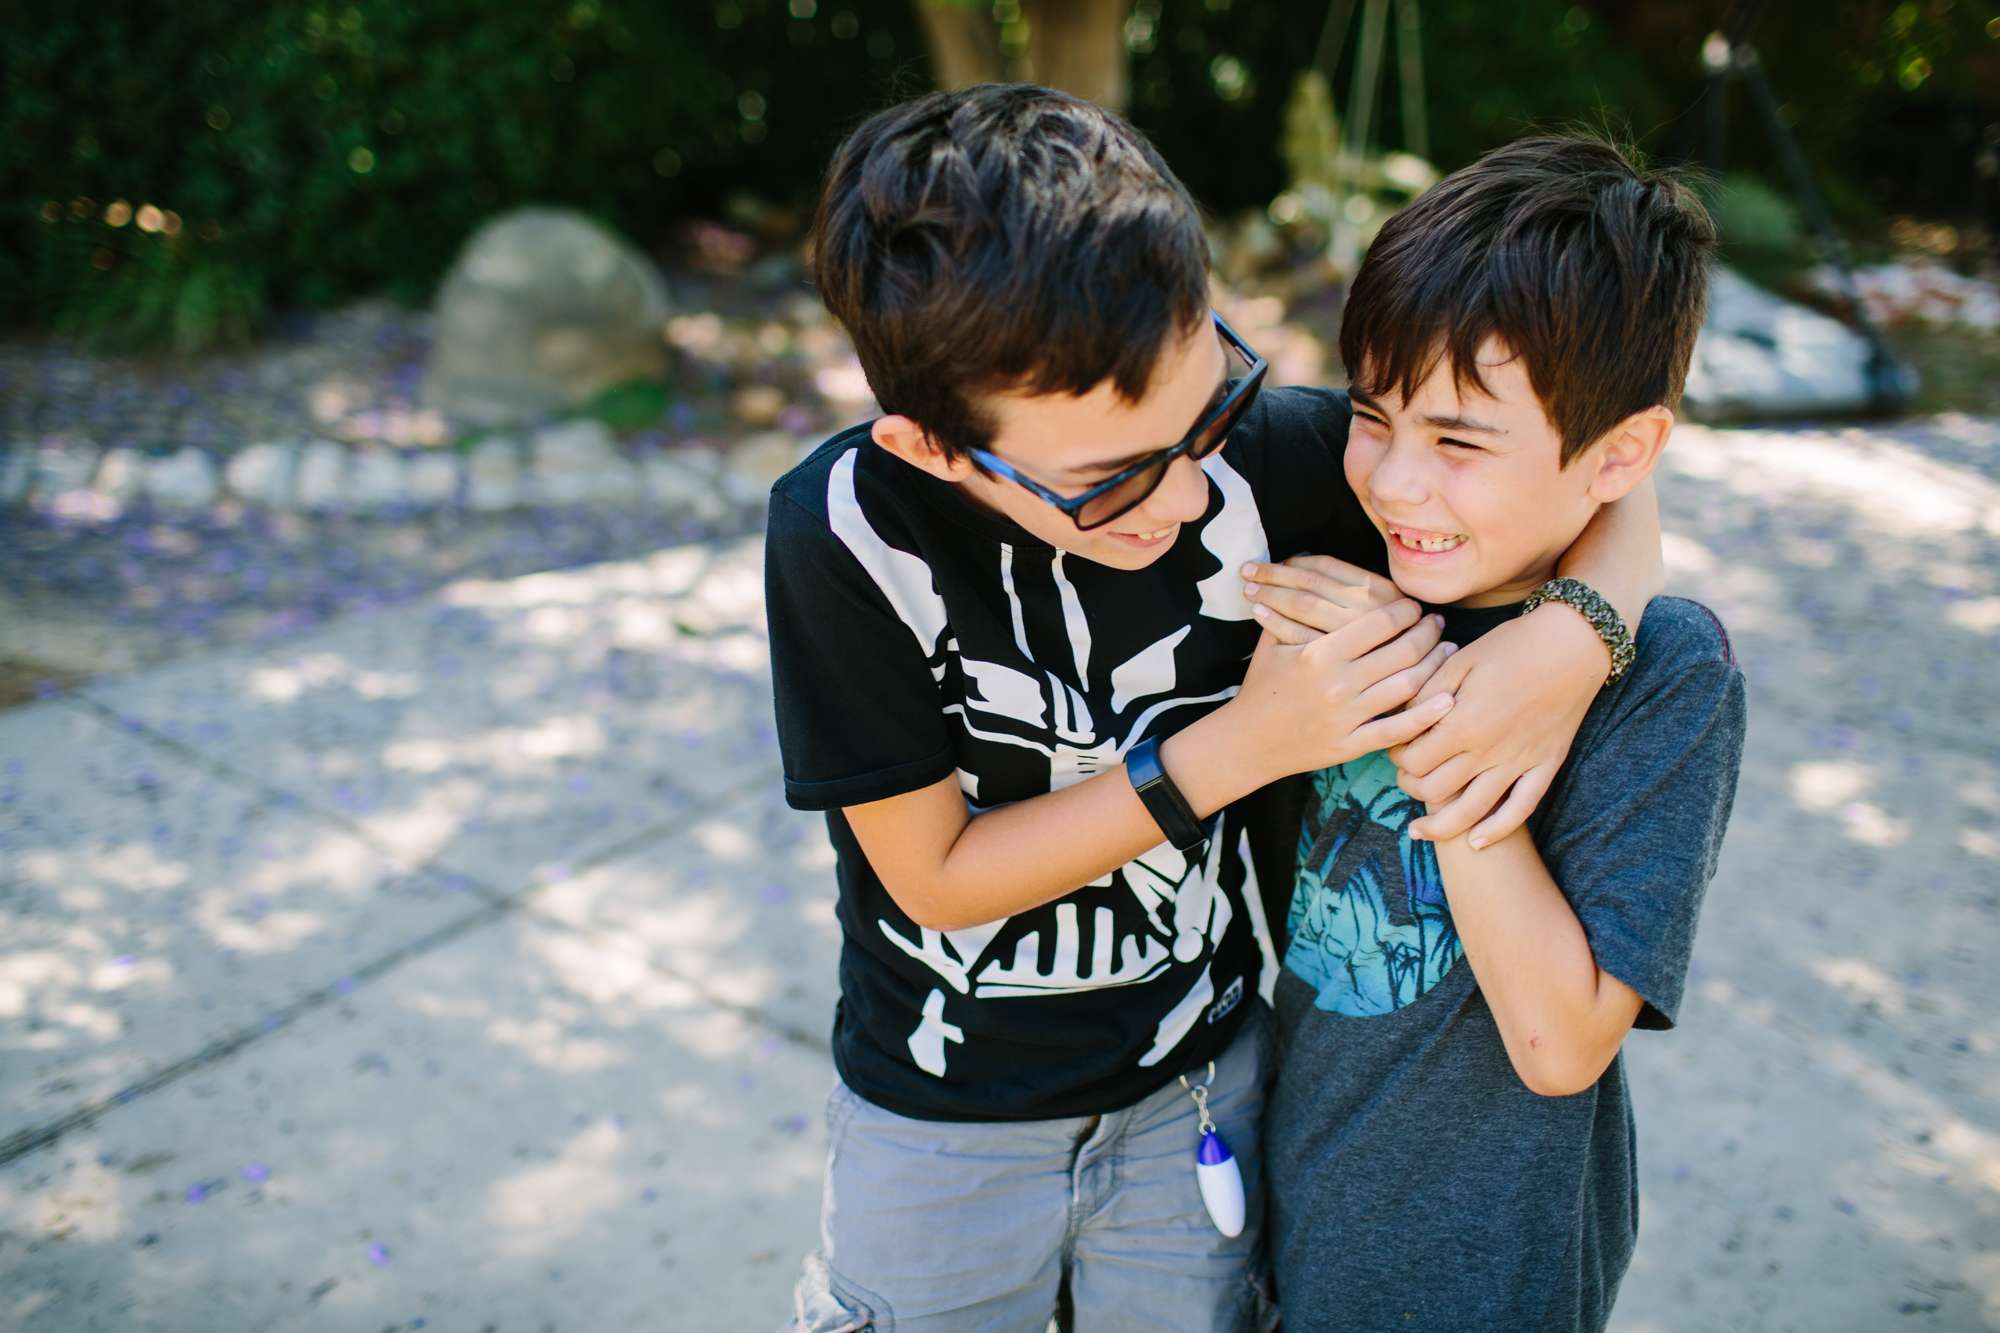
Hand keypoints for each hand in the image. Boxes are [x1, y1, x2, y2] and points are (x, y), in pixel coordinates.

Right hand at [1216, 597, 1454, 785]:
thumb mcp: (1272, 642)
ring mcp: (1346, 717)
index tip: (1414, 606)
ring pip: (1407, 686)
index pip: (1381, 623)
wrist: (1247, 740)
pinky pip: (1398, 730)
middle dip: (1428, 633)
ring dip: (1435, 666)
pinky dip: (1427, 715)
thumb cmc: (1263, 685)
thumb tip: (1300, 562)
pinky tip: (1446, 700)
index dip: (1406, 610)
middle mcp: (1337, 684)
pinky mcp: (1350, 746)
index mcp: (1319, 653)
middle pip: (1403, 651)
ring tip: (1445, 651)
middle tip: (1437, 624)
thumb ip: (1294, 608)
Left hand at [1241, 556, 1402, 645]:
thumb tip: (1302, 567)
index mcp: (1379, 589)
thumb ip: (1353, 596)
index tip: (1275, 562)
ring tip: (1248, 589)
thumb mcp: (1380, 618)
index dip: (1295, 561)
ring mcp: (1351, 633)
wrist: (1399, 699)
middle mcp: (1367, 607)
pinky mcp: (1334, 659)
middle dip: (1273, 573)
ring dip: (1270, 592)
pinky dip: (1274, 621)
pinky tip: (1259, 614)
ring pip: (1302, 603)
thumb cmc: (1386, 655)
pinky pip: (1297, 634)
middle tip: (1247, 570)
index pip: (1326, 565)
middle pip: (1309, 581)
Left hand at [1391, 602, 1608, 846]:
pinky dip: (1498, 830)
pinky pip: (1521, 808)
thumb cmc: (1512, 646)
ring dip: (1441, 826)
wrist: (1572, 643)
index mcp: (1462, 723)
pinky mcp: (1545, 765)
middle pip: (1435, 789)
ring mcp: (1519, 762)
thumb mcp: (1460, 660)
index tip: (1396, 748)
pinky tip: (1477, 843)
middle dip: (1412, 787)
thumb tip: (1405, 719)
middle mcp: (1488, 751)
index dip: (1398, 756)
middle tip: (1406, 778)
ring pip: (1472, 811)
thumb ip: (1429, 694)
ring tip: (1421, 832)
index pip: (1414, 758)